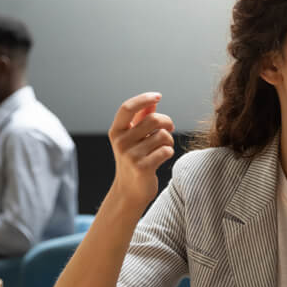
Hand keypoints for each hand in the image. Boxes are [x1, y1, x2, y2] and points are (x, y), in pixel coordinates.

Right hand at [107, 93, 174, 210]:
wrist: (130, 191)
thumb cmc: (134, 160)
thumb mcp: (133, 138)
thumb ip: (141, 119)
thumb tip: (153, 100)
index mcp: (117, 131)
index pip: (127, 107)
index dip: (143, 98)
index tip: (158, 95)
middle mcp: (121, 142)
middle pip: (153, 119)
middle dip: (167, 122)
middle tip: (170, 128)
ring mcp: (130, 155)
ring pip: (162, 136)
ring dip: (169, 140)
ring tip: (164, 147)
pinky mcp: (142, 167)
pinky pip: (166, 150)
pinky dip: (169, 152)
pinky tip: (163, 157)